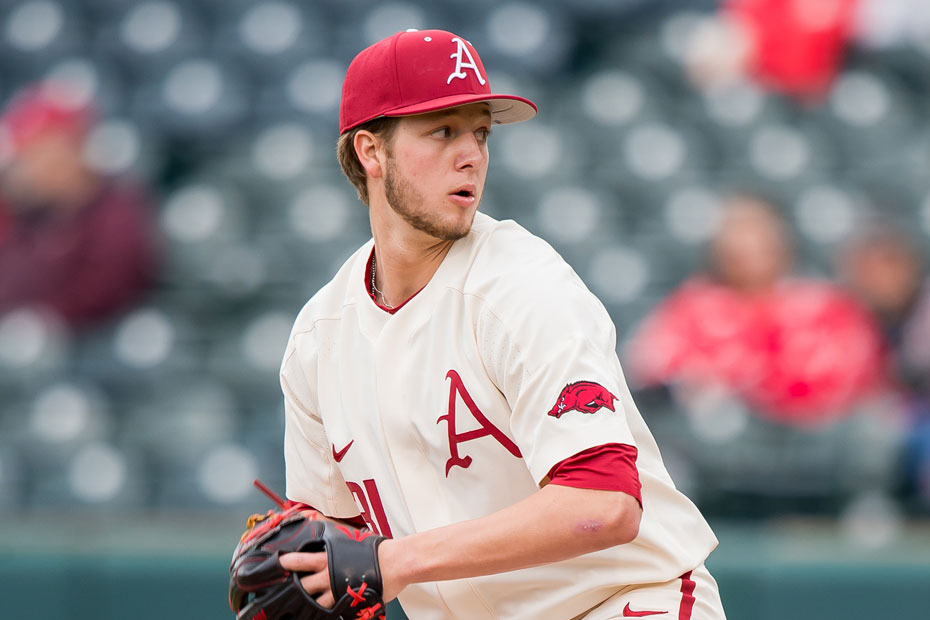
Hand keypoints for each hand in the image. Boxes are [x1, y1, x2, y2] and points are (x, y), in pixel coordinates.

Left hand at [279, 538, 407, 606]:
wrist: (394, 562)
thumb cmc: (374, 549)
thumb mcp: (350, 537)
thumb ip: (334, 535)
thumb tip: (317, 520)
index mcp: (328, 558)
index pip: (301, 561)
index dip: (287, 564)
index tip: (278, 565)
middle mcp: (329, 575)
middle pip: (303, 586)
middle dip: (294, 589)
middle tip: (284, 592)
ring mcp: (337, 591)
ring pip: (315, 603)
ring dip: (308, 604)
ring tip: (298, 608)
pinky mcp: (347, 602)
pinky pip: (332, 612)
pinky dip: (327, 613)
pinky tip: (322, 614)